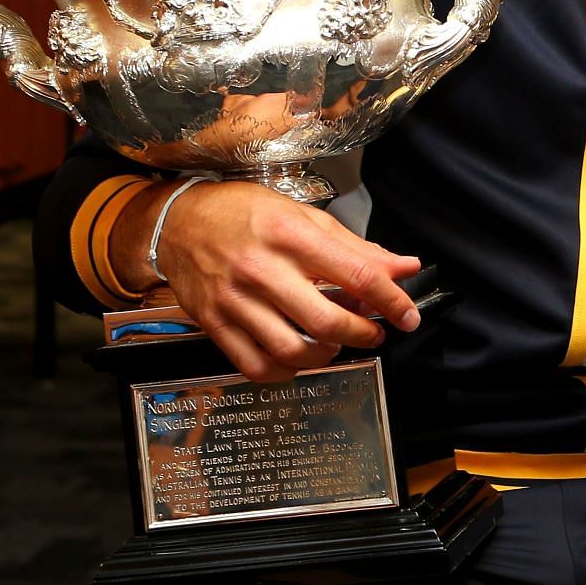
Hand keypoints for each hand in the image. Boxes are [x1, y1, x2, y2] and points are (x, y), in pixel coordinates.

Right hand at [143, 180, 424, 381]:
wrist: (177, 222)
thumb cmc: (241, 213)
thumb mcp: (303, 215)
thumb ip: (355, 246)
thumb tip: (403, 267)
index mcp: (290, 234)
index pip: (356, 275)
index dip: (392, 300)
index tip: (408, 315)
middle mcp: (262, 269)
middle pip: (327, 321)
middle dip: (363, 333)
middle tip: (374, 331)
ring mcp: (236, 301)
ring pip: (293, 350)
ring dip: (327, 355)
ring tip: (336, 342)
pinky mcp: (215, 324)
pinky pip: (257, 366)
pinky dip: (286, 371)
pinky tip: (298, 357)